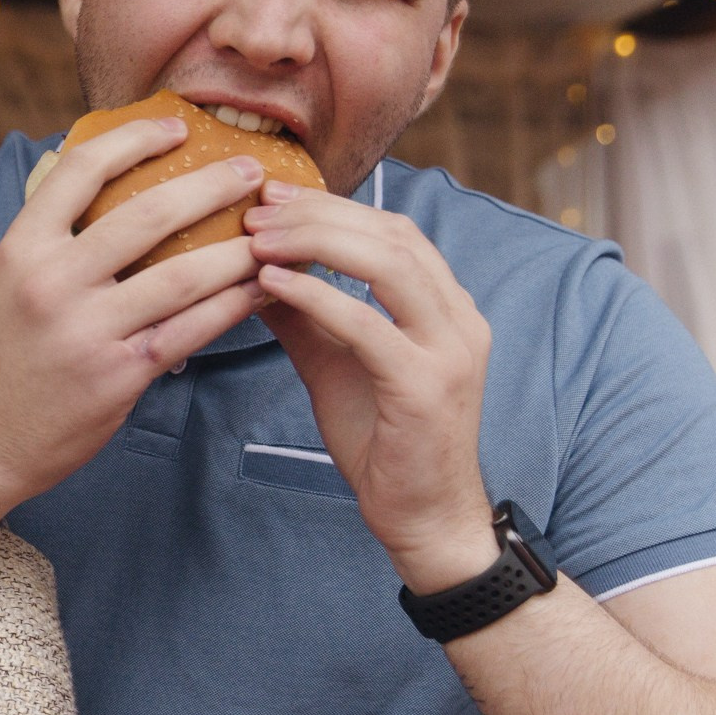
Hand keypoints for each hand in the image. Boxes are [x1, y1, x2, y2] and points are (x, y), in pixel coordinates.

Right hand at [0, 116, 269, 498]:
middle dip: (211, 186)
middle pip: (147, 215)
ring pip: (183, 275)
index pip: (82, 170)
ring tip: (271, 234)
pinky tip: (260, 290)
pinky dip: (233, 305)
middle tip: (252, 172)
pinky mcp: (120, 375)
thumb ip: (59, 236)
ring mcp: (87, 330)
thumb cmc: (10, 355)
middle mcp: (52, 282)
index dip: (135, 138)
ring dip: (238, 250)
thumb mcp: (13, 280)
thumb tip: (116, 180)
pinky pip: (192, 329)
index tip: (178, 127)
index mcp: (23, 248)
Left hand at [245, 185, 496, 590]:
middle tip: (257, 206)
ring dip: (317, 243)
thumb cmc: (382, 442)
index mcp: (446, 307)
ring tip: (257, 238)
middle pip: (392, 235)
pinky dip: (320, 297)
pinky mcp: (427, 388)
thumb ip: (306, 316)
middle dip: (320, 213)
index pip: (393, 230)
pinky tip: (273, 283)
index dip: (333, 206)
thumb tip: (256, 269)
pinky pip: (370, 327)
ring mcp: (451, 351)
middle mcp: (459, 318)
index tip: (273, 196)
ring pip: (389, 265)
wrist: (423, 518)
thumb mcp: (335, 364)